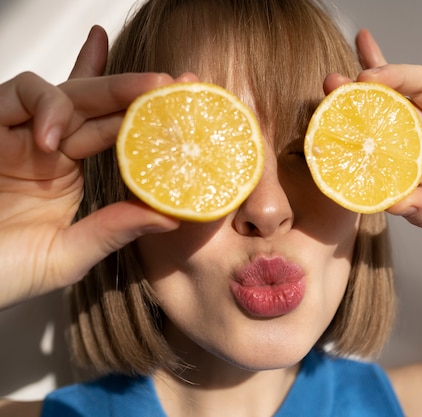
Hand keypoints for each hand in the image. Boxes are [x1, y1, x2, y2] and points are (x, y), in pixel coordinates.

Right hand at [0, 27, 186, 309]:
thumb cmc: (3, 272)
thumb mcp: (69, 255)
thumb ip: (114, 230)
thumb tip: (171, 216)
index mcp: (70, 173)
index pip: (112, 131)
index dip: (143, 114)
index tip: (181, 101)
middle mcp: (48, 149)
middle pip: (96, 105)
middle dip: (132, 90)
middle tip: (169, 81)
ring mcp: (19, 134)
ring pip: (64, 91)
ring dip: (100, 90)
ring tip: (133, 104)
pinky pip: (18, 94)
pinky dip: (44, 105)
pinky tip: (54, 136)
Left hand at [325, 30, 421, 254]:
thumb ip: (420, 211)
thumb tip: (384, 201)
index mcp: (411, 159)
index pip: (373, 129)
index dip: (350, 116)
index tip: (325, 109)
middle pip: (389, 96)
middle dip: (362, 84)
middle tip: (340, 82)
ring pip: (421, 77)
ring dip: (396, 72)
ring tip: (377, 77)